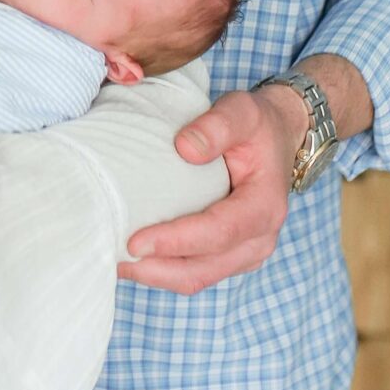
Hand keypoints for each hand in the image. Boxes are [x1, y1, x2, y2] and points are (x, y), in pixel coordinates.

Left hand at [117, 84, 305, 295]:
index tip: (135, 242)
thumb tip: (185, 148)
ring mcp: (246, 254)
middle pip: (203, 269)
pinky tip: (134, 259)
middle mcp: (259, 239)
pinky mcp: (230, 257)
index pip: (218, 233)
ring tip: (115, 262)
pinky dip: (164, 271)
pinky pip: (195, 273)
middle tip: (113, 258)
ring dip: (156, 276)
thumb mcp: (242, 111)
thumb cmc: (256, 126)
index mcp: (265, 207)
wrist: (276, 141)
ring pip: (196, 278)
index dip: (175, 241)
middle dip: (156, 270)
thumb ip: (218, 125)